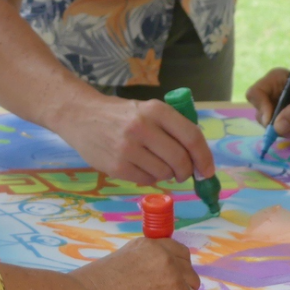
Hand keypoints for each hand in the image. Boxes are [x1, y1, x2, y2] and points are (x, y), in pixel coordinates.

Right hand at [59, 96, 214, 185]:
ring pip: (164, 173)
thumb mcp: (147, 109)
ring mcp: (128, 148)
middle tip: (184, 173)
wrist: (81, 116)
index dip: (204, 157)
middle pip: (180, 159)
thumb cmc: (121, 114)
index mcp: (155, 109)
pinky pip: (146, 180)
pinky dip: (149, 178)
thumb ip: (172, 128)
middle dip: (187, 171)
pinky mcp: (116, 166)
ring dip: (166, 174)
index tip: (208, 170)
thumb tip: (199, 159)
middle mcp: (142, 127)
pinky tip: (140, 167)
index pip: (191, 136)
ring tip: (155, 163)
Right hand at [247, 70, 289, 137]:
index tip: (273, 121)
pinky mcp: (283, 120)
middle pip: (260, 113)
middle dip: (278, 124)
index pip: (254, 94)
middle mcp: (271, 93)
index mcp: (275, 80)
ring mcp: (276, 107)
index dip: (261, 108)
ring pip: (271, 126)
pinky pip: (282, 132)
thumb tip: (276, 128)